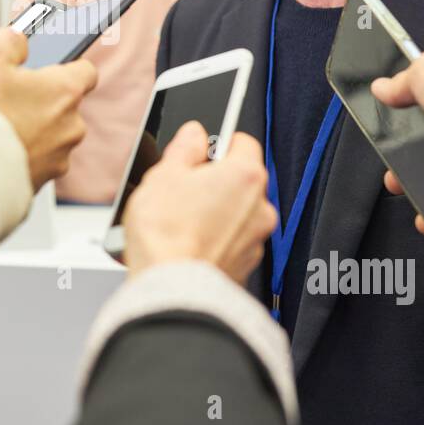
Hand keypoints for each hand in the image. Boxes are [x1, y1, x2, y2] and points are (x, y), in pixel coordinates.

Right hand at [0, 27, 97, 190]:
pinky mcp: (41, 181)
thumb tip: (18, 39)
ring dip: (30, 129)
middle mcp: (71, 126)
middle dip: (39, 101)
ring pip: (49, 135)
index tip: (49, 66)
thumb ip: (10, 40)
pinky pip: (34, 161)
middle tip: (7, 97)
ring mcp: (58, 157)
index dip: (66, 65)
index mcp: (66, 91)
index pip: (85, 70)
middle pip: (62, 105)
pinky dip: (19, 154)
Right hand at [122, 123, 276, 284]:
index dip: (216, 143)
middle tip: (181, 187)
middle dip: (214, 181)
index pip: (242, 142)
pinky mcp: (245, 266)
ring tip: (179, 220)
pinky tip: (187, 242)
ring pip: (236, 213)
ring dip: (215, 212)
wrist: (170, 289)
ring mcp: (255, 239)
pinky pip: (231, 242)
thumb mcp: (163, 175)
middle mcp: (260, 206)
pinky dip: (215, 239)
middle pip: (239, 180)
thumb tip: (192, 135)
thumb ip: (184, 148)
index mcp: (246, 175)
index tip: (198, 151)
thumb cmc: (167, 235)